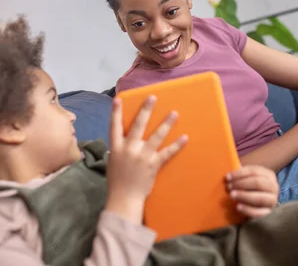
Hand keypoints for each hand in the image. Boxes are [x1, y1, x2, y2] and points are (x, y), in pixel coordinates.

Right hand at [105, 96, 187, 223]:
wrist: (124, 199)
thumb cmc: (117, 183)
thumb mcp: (112, 164)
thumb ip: (117, 152)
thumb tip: (119, 144)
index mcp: (116, 148)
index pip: (114, 126)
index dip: (116, 112)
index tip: (118, 99)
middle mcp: (129, 148)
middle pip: (138, 125)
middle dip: (146, 110)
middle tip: (153, 97)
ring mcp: (142, 156)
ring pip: (156, 136)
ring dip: (166, 123)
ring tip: (174, 113)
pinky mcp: (153, 164)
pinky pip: (167, 152)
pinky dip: (177, 145)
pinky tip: (185, 137)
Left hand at [226, 165, 278, 217]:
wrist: (258, 205)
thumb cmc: (249, 188)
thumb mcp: (247, 179)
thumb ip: (240, 175)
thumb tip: (228, 172)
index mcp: (268, 175)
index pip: (254, 171)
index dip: (239, 174)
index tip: (227, 177)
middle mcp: (273, 187)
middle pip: (258, 183)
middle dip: (242, 184)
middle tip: (229, 187)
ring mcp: (273, 201)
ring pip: (260, 198)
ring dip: (244, 196)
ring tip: (231, 195)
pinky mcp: (269, 213)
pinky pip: (259, 213)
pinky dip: (248, 209)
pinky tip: (238, 207)